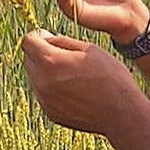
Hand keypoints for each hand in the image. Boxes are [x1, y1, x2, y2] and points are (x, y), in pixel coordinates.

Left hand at [20, 29, 149, 137]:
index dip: (39, 36)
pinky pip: (43, 93)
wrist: (121, 113)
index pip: (28, 41)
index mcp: (51, 62)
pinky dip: (52, 88)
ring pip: (35, 77)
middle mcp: (42, 82)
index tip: (51, 38)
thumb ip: (61, 41)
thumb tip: (45, 38)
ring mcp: (45, 100)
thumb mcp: (89, 49)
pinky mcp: (50, 113)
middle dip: (41, 53)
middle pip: (28, 59)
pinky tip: (73, 89)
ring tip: (71, 74)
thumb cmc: (110, 76)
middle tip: (64, 56)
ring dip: (45, 71)